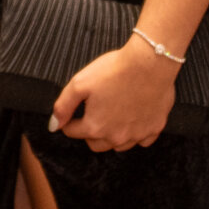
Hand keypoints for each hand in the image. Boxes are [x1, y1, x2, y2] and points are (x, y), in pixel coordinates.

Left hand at [49, 44, 176, 151]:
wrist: (149, 63)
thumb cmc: (114, 70)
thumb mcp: (79, 83)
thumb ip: (63, 106)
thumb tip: (53, 126)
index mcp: (94, 127)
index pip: (73, 132)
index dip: (70, 120)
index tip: (73, 112)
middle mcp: (115, 137)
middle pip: (95, 144)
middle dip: (89, 132)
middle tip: (92, 114)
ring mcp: (137, 135)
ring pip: (118, 145)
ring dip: (112, 135)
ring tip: (112, 117)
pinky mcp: (155, 128)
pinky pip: (142, 141)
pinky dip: (136, 134)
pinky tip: (134, 119)